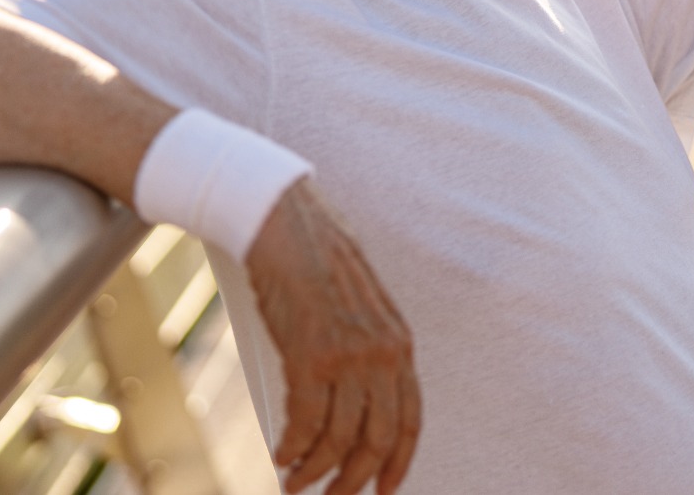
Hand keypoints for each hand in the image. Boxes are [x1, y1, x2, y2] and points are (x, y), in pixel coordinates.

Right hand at [247, 179, 421, 494]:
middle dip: (354, 480)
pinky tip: (282, 456)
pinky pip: (306, 425)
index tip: (384, 489)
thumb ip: (364, 352)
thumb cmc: (315, 266)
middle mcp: (382, 353)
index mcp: (400, 343)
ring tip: (295, 483)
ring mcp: (349, 356)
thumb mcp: (358, 311)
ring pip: (339, 441)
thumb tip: (351, 406)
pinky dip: (292, 450)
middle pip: (377, 440)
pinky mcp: (311, 356)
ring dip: (315, 473)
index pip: (411, 419)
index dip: (398, 462)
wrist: (287, 226)